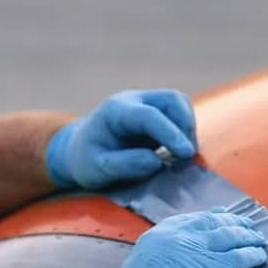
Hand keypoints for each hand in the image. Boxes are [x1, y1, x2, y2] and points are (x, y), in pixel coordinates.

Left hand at [46, 89, 197, 189]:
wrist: (80, 149)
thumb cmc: (87, 160)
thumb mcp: (97, 168)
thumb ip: (125, 165)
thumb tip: (156, 161)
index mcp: (115, 111)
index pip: (149, 116)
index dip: (170, 133)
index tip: (186, 153)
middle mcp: (133, 100)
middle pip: (171, 99)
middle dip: (185, 125)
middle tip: (186, 156)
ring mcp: (145, 103)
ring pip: (179, 102)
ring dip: (187, 127)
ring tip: (183, 154)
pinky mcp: (155, 112)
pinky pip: (179, 112)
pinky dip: (185, 129)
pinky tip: (179, 150)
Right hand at [87, 210, 266, 267]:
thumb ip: (158, 257)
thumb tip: (174, 260)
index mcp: (158, 235)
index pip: (192, 219)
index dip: (212, 217)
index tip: (223, 214)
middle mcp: (177, 237)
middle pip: (214, 222)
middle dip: (234, 222)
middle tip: (247, 225)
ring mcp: (196, 251)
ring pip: (230, 236)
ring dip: (248, 237)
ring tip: (258, 240)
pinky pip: (240, 257)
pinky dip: (253, 255)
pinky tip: (259, 257)